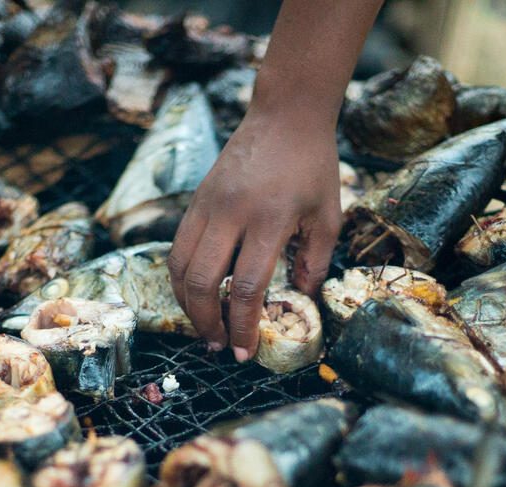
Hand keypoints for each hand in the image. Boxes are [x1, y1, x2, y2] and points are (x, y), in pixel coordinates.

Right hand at [168, 107, 341, 361]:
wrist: (285, 114)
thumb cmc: (313, 165)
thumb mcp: (328, 216)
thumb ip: (315, 262)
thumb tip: (299, 299)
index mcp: (269, 221)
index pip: (245, 287)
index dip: (241, 327)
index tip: (244, 353)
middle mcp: (231, 214)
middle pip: (202, 282)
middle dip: (206, 323)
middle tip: (218, 346)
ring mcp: (208, 205)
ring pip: (179, 267)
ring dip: (187, 305)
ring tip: (203, 326)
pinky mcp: (196, 200)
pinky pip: (178, 247)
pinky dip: (181, 278)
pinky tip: (196, 294)